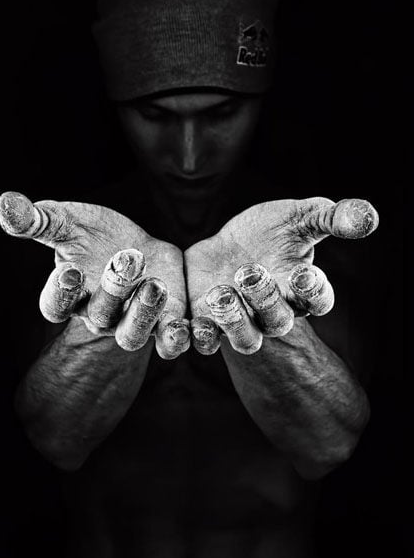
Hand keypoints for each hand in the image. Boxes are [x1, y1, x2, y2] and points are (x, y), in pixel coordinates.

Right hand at [0, 191, 189, 358]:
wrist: (139, 250)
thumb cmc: (96, 237)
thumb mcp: (68, 222)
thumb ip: (39, 220)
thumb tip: (4, 203)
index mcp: (70, 295)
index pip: (55, 304)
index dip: (61, 292)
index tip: (70, 271)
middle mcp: (97, 316)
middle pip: (100, 315)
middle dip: (113, 289)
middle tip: (126, 259)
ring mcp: (130, 323)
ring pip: (133, 334)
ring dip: (144, 314)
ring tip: (154, 285)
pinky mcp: (163, 322)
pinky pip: (168, 340)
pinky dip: (176, 337)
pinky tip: (185, 325)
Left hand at [185, 197, 377, 354]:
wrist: (227, 249)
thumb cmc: (270, 233)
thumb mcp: (300, 217)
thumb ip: (332, 217)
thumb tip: (369, 216)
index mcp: (300, 288)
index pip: (317, 298)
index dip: (312, 290)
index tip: (303, 273)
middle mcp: (275, 311)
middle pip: (278, 320)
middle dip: (266, 299)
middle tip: (252, 272)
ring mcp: (242, 321)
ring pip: (245, 339)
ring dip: (234, 322)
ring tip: (221, 294)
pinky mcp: (210, 323)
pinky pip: (206, 340)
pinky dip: (198, 336)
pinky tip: (189, 322)